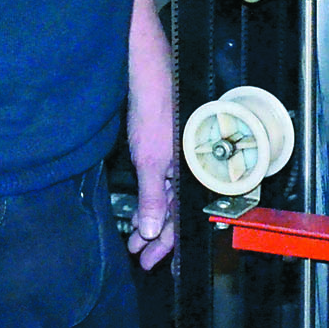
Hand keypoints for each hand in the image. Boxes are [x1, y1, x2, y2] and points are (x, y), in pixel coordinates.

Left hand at [126, 0, 176, 269]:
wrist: (145, 64)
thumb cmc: (155, 102)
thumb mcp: (151, 156)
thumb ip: (154, 195)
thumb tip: (153, 232)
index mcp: (194, 167)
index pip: (184, 216)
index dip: (168, 244)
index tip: (152, 263)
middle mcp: (190, 162)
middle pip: (178, 209)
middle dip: (159, 236)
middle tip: (140, 257)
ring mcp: (178, 151)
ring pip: (170, 196)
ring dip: (153, 218)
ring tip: (134, 238)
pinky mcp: (165, 140)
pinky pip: (163, 178)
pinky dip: (151, 197)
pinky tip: (140, 206)